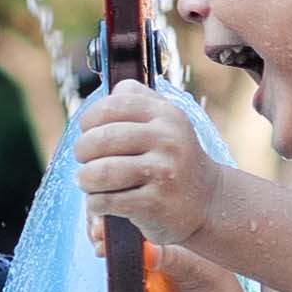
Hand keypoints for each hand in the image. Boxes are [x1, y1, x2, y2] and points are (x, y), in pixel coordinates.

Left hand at [70, 84, 219, 244]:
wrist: (208, 200)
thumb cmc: (174, 158)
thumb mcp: (167, 121)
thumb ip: (140, 99)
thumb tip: (113, 88)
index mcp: (165, 115)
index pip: (113, 106)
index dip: (89, 118)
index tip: (86, 130)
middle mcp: (167, 140)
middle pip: (102, 139)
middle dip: (82, 151)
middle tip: (83, 159)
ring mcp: (164, 172)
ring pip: (101, 172)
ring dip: (85, 179)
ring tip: (87, 181)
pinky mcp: (156, 203)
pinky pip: (108, 201)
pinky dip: (96, 203)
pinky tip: (100, 201)